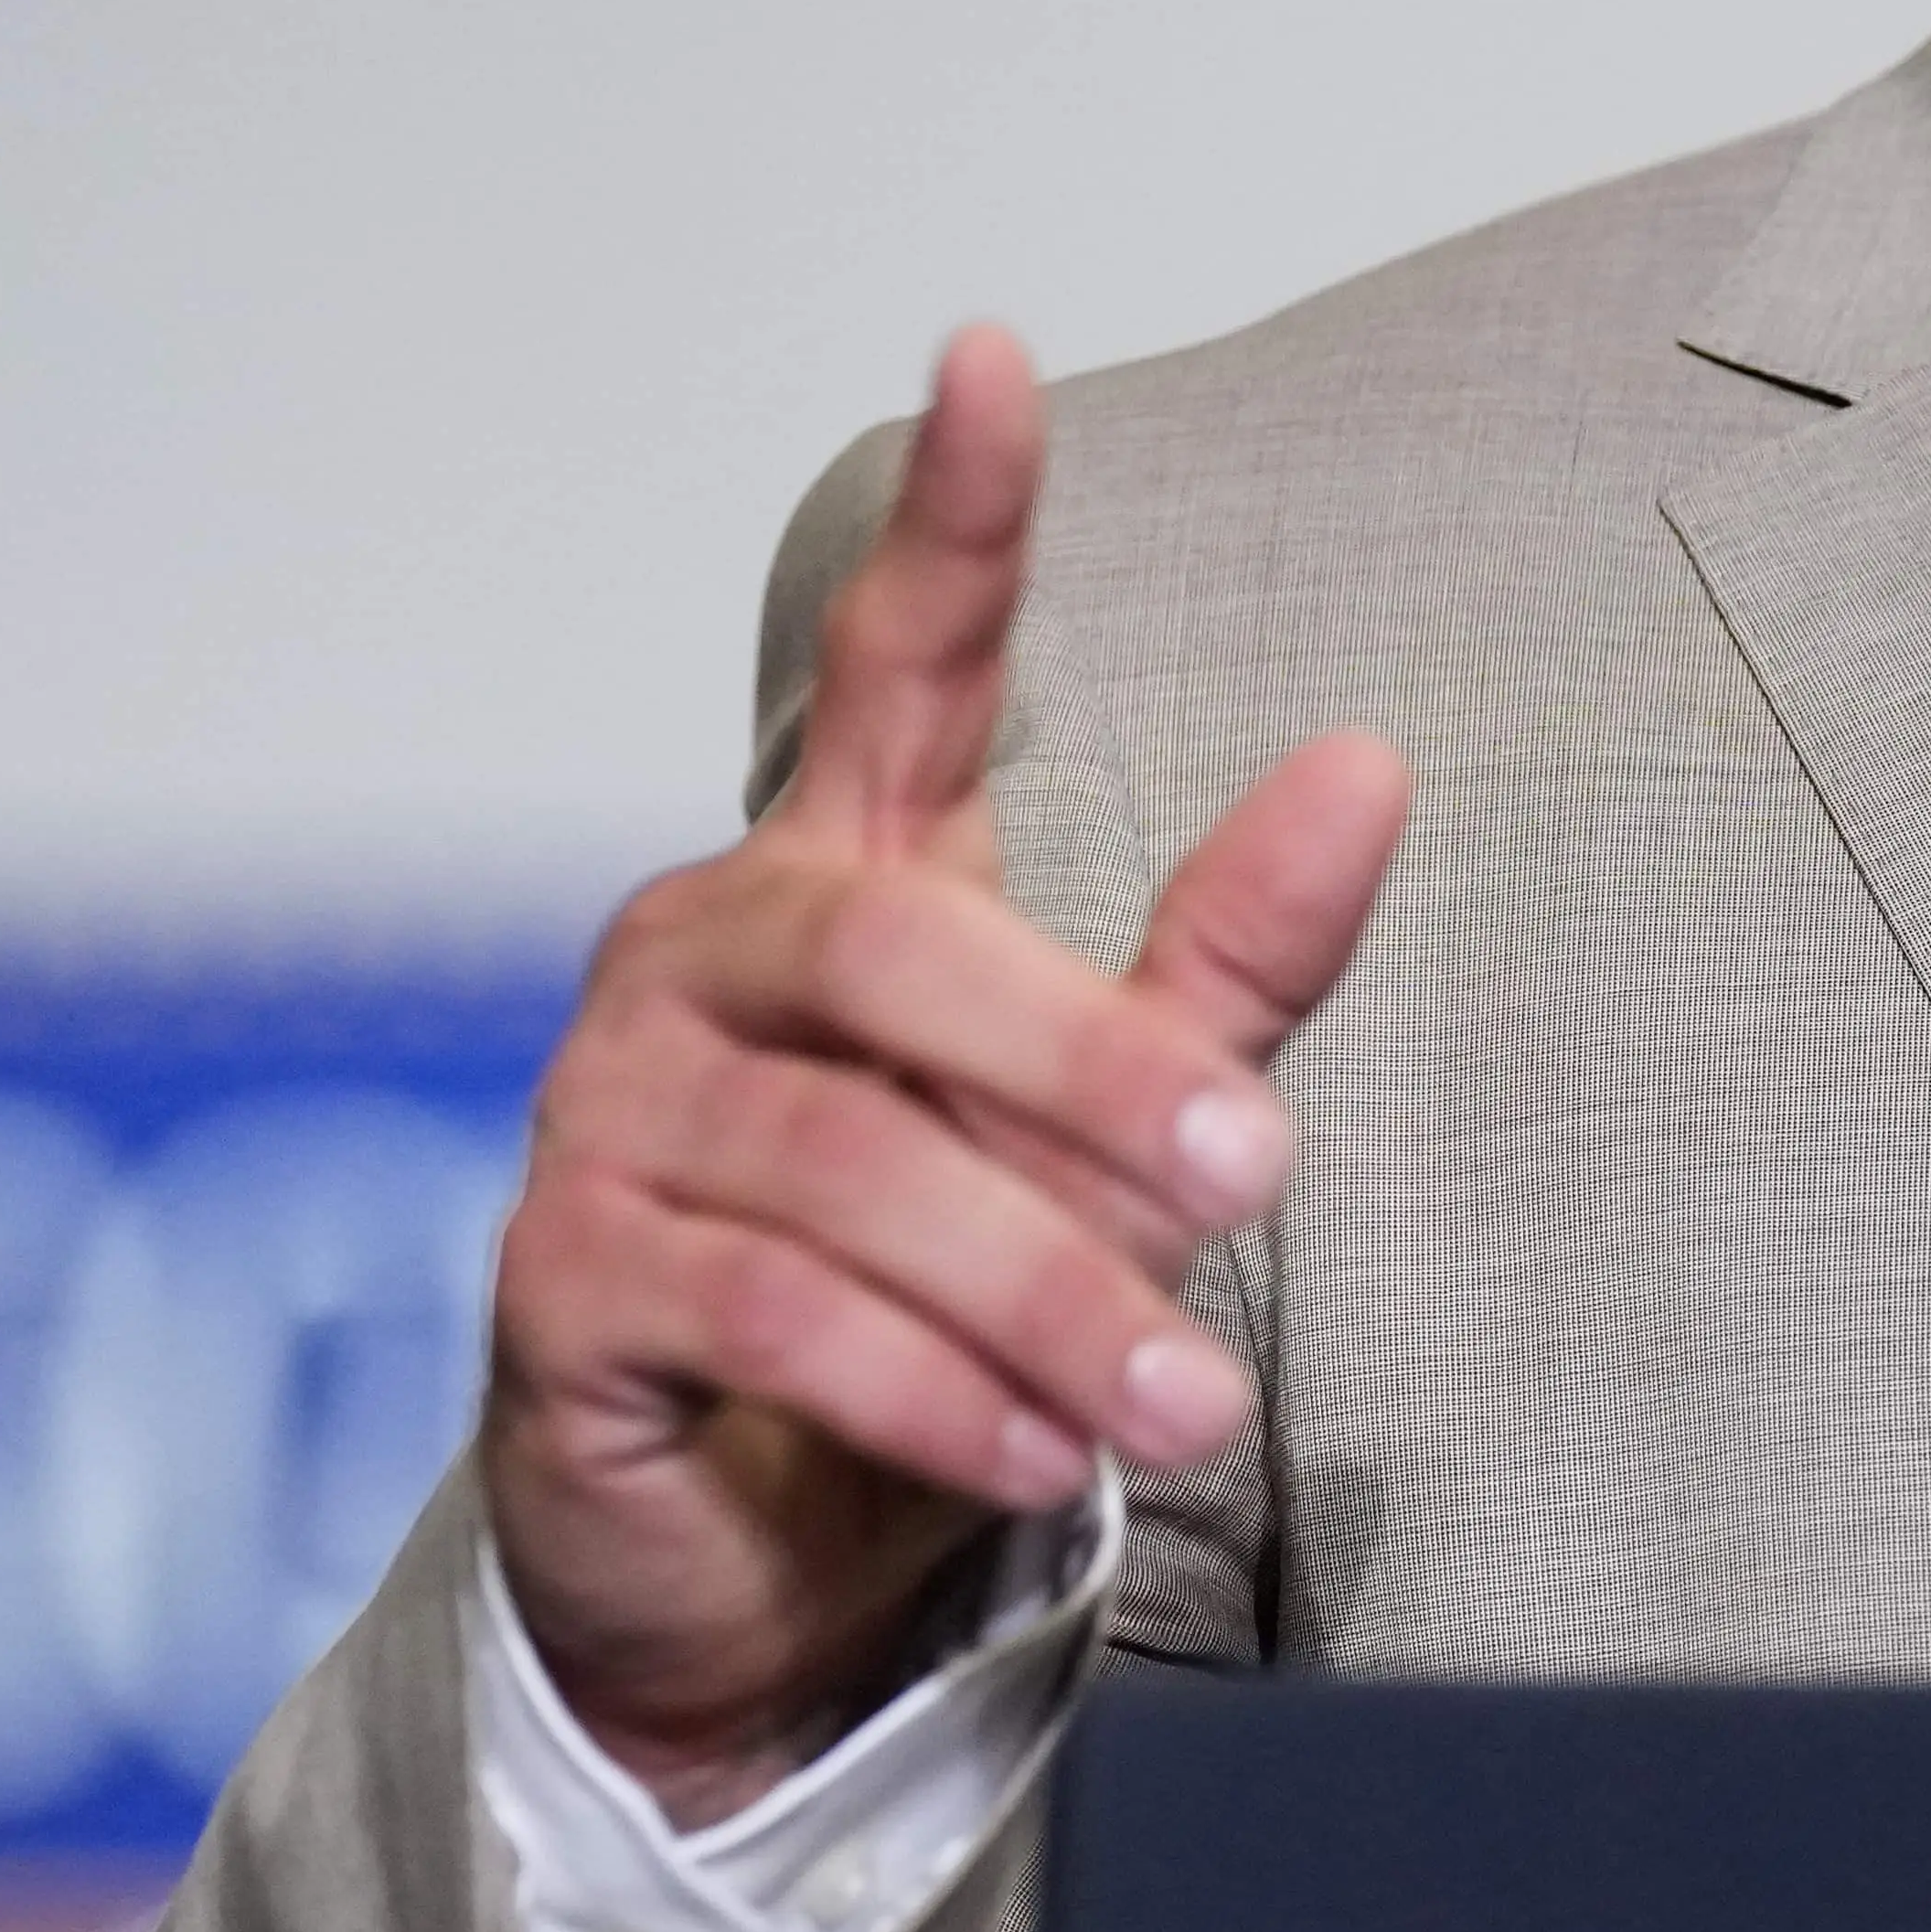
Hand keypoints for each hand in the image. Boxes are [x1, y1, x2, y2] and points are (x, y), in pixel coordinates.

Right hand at [479, 327, 1407, 1824]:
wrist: (752, 1573)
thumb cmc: (931, 1309)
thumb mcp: (1107, 1138)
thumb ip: (1223, 973)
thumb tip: (1372, 765)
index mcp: (841, 883)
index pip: (889, 666)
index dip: (950, 518)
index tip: (992, 358)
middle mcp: (703, 957)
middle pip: (896, 948)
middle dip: (1090, 1066)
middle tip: (1256, 1176)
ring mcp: (610, 1110)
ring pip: (842, 1162)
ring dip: (1037, 1286)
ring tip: (1181, 1397)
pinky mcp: (558, 1276)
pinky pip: (758, 1305)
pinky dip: (917, 1385)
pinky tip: (1032, 1449)